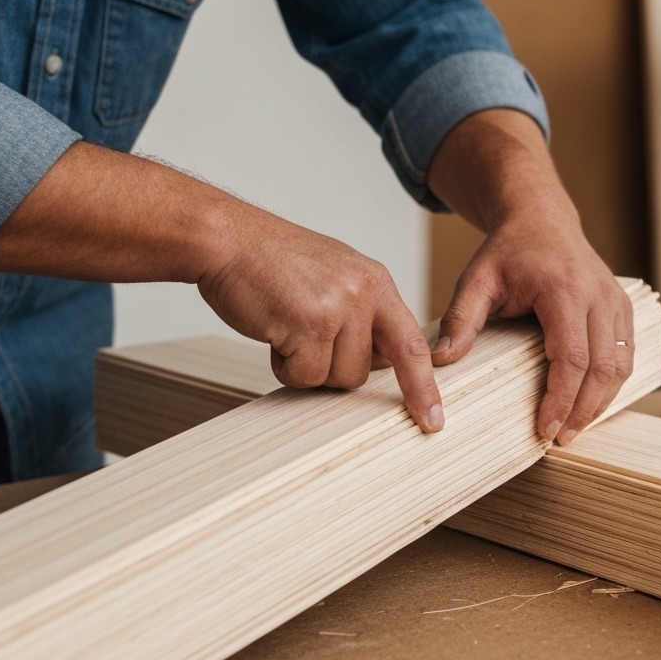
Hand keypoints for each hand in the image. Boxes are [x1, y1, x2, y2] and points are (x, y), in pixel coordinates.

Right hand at [199, 205, 443, 431]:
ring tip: (286, 327)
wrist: (227, 239)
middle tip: (303, 333)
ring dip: (304, 366)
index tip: (433, 420)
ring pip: (334, 378)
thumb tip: (382, 361)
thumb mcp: (335, 276)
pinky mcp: (307, 324)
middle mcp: (364, 293)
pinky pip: (302, 375)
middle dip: (329, 367)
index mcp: (377, 282)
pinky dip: (282, 364)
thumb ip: (364, 315)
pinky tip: (272, 330)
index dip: (423, 387)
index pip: (412, 344)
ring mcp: (338, 308)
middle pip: (363, 372)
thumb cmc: (274, 261)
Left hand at [427, 109, 633, 445]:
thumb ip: (459, 319)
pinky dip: (613, 383)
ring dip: (602, 402)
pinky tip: (592, 404)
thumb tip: (440, 360)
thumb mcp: (476, 279)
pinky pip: (627, 353)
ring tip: (575, 429)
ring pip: (622, 364)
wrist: (540, 218)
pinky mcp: (623, 308)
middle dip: (584, 410)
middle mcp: (598, 295)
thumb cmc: (508, 250)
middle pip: (603, 367)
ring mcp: (615, 301)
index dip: (561, 399)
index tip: (545, 429)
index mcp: (564, 290)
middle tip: (561, 439)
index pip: (572, 358)